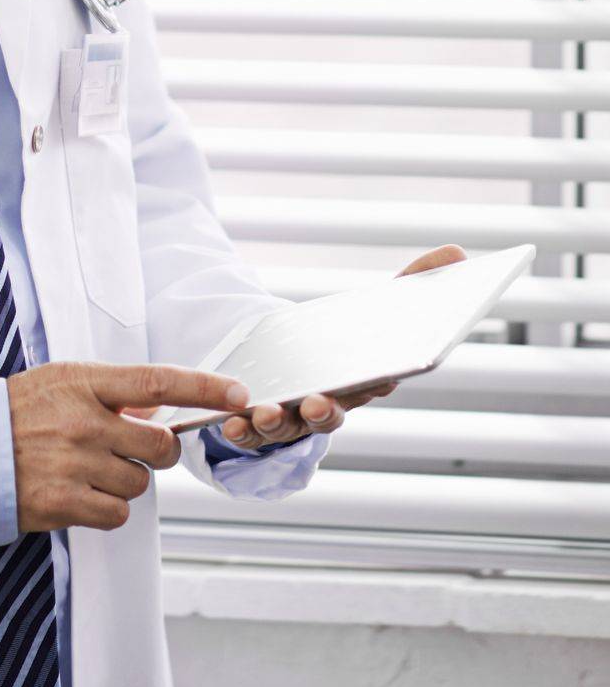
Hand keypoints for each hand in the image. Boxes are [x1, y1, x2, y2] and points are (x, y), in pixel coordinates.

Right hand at [8, 360, 250, 532]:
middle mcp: (83, 420)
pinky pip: (116, 513)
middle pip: (160, 445)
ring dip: (122, 481)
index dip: (204, 386)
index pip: (157, 380)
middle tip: (125, 447)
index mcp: (83, 382)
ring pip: (140, 483)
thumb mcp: (59, 383)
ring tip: (86, 469)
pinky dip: (105, 508)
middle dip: (154, 450)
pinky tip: (77, 492)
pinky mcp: (64, 502)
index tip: (239, 392)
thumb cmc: (15, 411)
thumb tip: (157, 409)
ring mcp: (74, 462)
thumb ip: (108, 393)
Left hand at [210, 243, 468, 448]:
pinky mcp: (261, 423)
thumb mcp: (376, 307)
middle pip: (332, 413)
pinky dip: (242, 433)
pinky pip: (252, 434)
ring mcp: (296, 418)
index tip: (382, 375)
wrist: (299, 363)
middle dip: (325, 410)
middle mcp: (332, 405)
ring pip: (289, 428)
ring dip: (276, 424)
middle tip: (316, 402)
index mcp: (363, 379)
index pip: (377, 382)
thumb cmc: (347, 339)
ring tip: (264, 412)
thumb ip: (413, 283)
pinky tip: (228, 426)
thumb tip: (459, 252)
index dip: (380, 380)